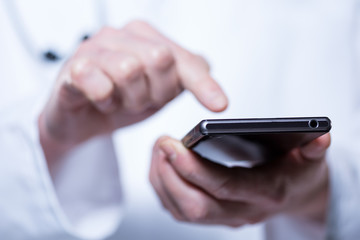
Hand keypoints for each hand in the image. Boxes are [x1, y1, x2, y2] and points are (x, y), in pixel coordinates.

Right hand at [39, 21, 227, 162]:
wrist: (83, 118)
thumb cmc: (121, 100)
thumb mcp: (160, 92)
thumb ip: (184, 79)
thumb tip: (210, 70)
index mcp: (148, 37)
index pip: (184, 58)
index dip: (203, 83)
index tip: (219, 105)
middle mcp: (122, 35)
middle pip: (160, 59)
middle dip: (156, 91)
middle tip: (141, 99)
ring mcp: (95, 48)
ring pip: (130, 70)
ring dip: (129, 99)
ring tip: (120, 101)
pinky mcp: (73, 68)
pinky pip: (99, 84)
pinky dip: (105, 101)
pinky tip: (101, 102)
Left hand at [150, 133, 330, 226]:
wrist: (294, 195)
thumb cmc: (297, 173)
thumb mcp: (310, 159)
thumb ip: (313, 148)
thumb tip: (319, 136)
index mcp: (265, 193)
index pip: (225, 186)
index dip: (195, 168)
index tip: (172, 144)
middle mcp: (241, 211)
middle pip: (195, 205)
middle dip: (171, 174)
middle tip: (161, 143)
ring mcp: (224, 217)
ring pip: (182, 210)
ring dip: (163, 180)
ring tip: (158, 149)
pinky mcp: (211, 215)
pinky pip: (178, 209)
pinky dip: (163, 187)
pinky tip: (161, 163)